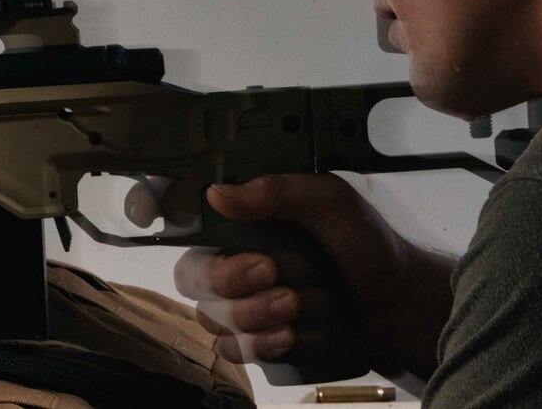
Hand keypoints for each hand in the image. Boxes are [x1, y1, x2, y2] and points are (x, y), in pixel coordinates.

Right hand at [172, 173, 444, 378]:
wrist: (394, 304)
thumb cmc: (364, 243)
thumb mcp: (330, 202)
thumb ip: (278, 192)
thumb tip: (219, 193)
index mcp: (249, 214)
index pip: (188, 208)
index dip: (154, 206)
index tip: (147, 214)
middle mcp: (238, 254)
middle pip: (192, 271)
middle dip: (228, 279)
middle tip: (271, 271)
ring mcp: (243, 300)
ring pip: (209, 314)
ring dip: (251, 314)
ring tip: (296, 304)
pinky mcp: (256, 337)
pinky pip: (230, 349)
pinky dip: (260, 344)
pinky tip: (291, 334)